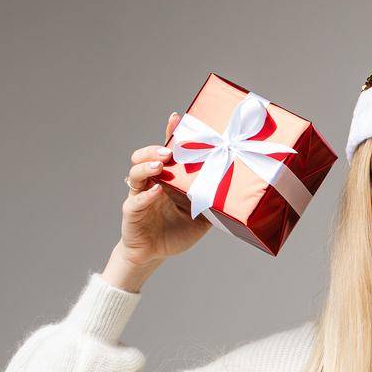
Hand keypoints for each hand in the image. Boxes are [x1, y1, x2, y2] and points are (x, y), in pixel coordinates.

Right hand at [117, 111, 211, 267]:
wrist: (155, 253)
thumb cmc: (177, 231)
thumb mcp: (203, 217)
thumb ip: (214, 203)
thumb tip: (239, 194)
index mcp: (168, 179)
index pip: (167, 152)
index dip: (170, 134)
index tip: (177, 118)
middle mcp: (152, 183)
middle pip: (145, 156)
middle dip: (155, 149)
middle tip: (170, 151)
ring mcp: (140, 195)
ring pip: (136, 173)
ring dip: (147, 166)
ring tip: (161, 165)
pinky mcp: (132, 211)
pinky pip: (135, 200)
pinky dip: (146, 195)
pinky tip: (156, 191)